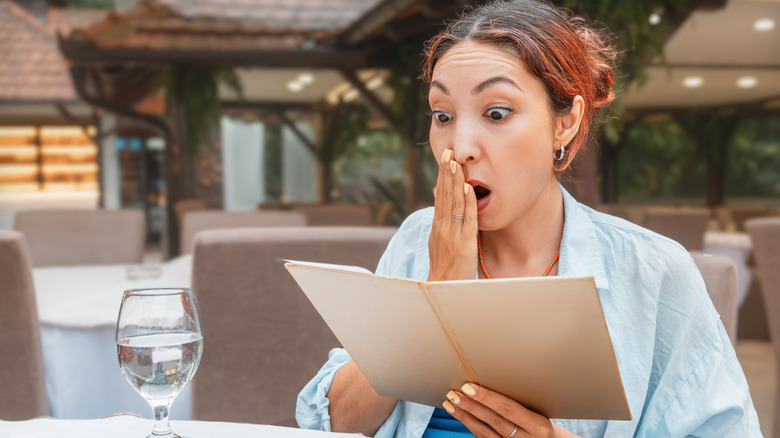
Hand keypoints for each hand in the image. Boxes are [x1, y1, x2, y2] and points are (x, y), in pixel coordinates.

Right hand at [428, 148, 477, 280]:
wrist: (441, 293)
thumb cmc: (444, 271)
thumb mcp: (441, 245)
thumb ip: (443, 227)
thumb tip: (444, 206)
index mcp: (437, 228)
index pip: (440, 197)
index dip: (442, 177)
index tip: (445, 158)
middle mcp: (442, 229)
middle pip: (444, 195)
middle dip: (446, 173)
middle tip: (447, 151)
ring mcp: (452, 237)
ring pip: (454, 204)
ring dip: (455, 182)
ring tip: (456, 163)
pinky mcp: (464, 246)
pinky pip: (467, 221)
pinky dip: (467, 204)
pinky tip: (467, 189)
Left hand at [443, 383, 580, 437]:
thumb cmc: (543, 422)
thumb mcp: (540, 411)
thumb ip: (520, 402)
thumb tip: (491, 378)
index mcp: (538, 426)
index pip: (508, 409)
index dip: (487, 398)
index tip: (469, 387)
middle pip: (494, 421)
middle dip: (471, 406)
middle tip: (454, 392)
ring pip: (484, 433)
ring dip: (464, 417)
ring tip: (450, 403)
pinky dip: (470, 426)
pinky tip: (460, 415)